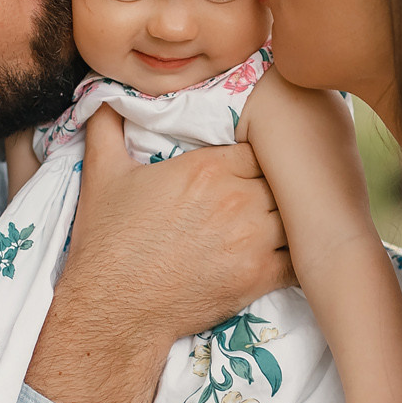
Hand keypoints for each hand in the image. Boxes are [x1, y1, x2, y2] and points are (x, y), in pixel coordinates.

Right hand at [64, 108, 290, 337]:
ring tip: (288, 218)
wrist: (113, 308)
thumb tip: (106, 94)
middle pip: (283, 177)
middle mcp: (237, 199)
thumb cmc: (107, 243)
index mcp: (207, 168)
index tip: (253, 164)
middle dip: (279, 182)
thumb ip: (108, 126)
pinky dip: (301, 254)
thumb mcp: (101, 174)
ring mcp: (252, 240)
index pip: (259, 146)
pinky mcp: (258, 277)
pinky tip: (296, 252)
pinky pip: (299, 258)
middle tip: (272, 190)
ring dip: (292, 216)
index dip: (259, 154)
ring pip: (296, 214)